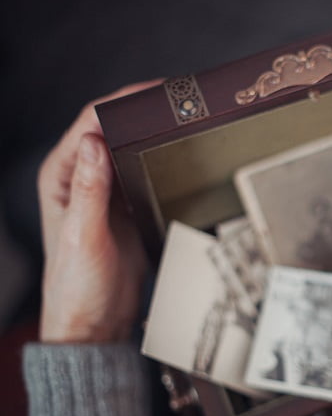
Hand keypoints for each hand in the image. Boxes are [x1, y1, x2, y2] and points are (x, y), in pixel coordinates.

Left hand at [38, 81, 160, 342]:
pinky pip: (145, 172)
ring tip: (185, 119)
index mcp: (61, 178)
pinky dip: (161, 159)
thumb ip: (89, 189)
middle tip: (179, 99)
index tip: (154, 91)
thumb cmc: (78, 288)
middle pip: (113, 129)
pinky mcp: (128, 207)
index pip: (90, 124)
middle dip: (143, 110)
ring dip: (154, 133)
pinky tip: (181, 153)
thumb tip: (93, 140)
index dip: (121, 101)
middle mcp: (82, 179)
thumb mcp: (84, 238)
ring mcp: (107, 192)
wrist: (97, 324)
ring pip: (132, 148)